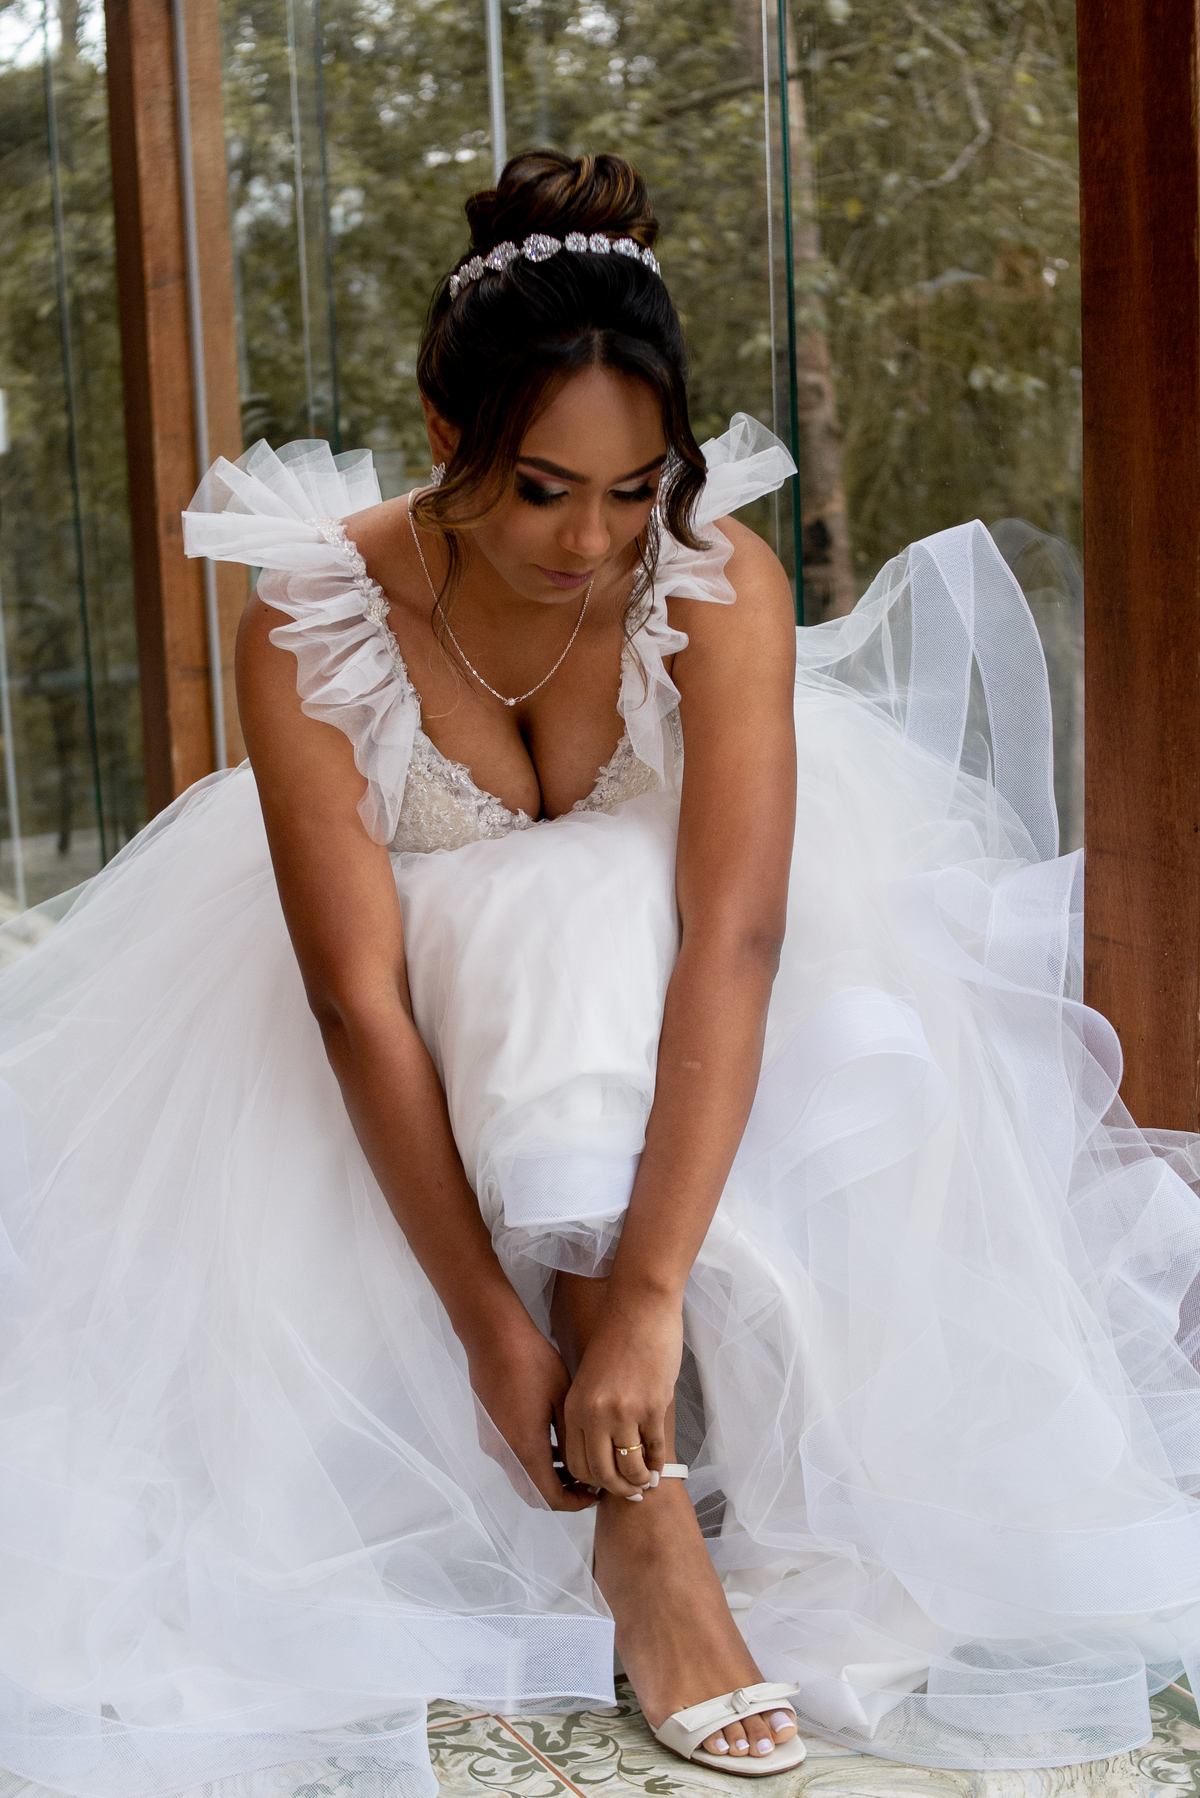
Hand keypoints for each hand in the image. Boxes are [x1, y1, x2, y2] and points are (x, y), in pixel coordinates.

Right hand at [465, 1308, 597, 1512]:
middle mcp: (504, 1453)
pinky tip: (555, 1443)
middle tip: (589, 1483)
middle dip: (562, 1494)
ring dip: (548, 1478)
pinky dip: (534, 1463)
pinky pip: (513, 1460)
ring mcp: (493, 1443)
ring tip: (577, 1464)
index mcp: (524, 1448)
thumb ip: (571, 1439)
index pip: (550, 1498)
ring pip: (523, 1478)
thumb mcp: (563, 1399)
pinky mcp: (489, 1431)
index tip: (597, 1494)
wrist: (493, 1336)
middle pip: (534, 1493)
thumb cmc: (533, 1361)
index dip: (575, 1503)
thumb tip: (584, 1466)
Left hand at [563, 1292, 683, 1497]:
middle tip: (632, 1493)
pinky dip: (659, 1462)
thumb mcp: (590, 1379)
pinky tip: (661, 1463)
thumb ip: (591, 1413)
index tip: (606, 1485)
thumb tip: (603, 1454)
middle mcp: (595, 1414)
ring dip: (641, 1481)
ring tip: (648, 1481)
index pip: (577, 1464)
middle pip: (601, 1475)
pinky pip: (655, 1449)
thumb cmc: (617, 1340)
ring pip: (630, 1468)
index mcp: (575, 1407)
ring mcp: (624, 1412)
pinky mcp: (652, 1406)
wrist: (640, 1308)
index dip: (593, 1482)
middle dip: (619, 1490)